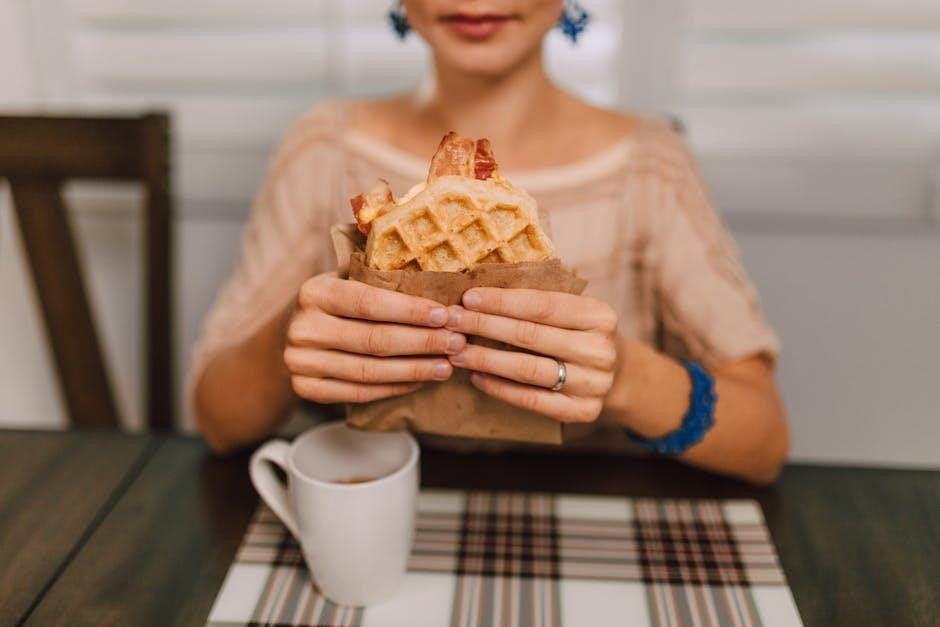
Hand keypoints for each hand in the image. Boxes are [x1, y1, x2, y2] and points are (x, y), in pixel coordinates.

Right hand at [284, 273, 465, 403]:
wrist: (296, 331)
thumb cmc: (337, 302)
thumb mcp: (348, 279)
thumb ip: (380, 278)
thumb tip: (440, 278)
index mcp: (315, 292)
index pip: (368, 303)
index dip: (410, 311)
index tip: (445, 315)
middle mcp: (303, 327)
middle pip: (373, 340)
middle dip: (422, 342)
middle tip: (456, 342)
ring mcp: (300, 362)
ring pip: (368, 371)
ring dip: (414, 369)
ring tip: (446, 365)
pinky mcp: (305, 388)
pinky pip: (358, 393)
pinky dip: (394, 388)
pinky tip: (420, 381)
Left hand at [445, 288, 617, 422]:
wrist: (617, 375)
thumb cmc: (578, 334)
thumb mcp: (572, 311)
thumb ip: (537, 301)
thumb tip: (479, 294)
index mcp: (600, 315)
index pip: (542, 304)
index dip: (502, 301)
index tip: (468, 297)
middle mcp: (600, 350)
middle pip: (531, 335)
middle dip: (485, 326)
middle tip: (452, 321)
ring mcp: (593, 384)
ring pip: (528, 369)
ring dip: (486, 358)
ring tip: (457, 350)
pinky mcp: (582, 411)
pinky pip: (531, 399)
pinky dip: (499, 387)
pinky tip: (476, 376)